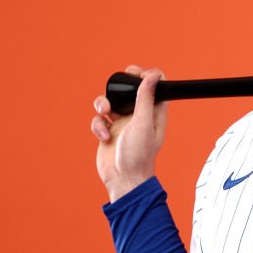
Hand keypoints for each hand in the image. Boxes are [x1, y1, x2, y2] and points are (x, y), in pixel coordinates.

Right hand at [90, 65, 167, 202]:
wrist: (123, 180)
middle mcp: (139, 116)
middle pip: (131, 91)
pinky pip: (99, 120)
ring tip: (104, 112)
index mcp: (154, 113)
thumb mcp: (143, 123)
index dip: (148, 76)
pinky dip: (97, 126)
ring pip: (110, 103)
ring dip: (103, 104)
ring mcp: (123, 124)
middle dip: (122, 85)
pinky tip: (103, 137)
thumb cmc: (139, 155)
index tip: (136, 73)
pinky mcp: (109, 132)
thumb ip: (146, 99)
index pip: (155, 88)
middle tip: (119, 80)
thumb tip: (153, 76)